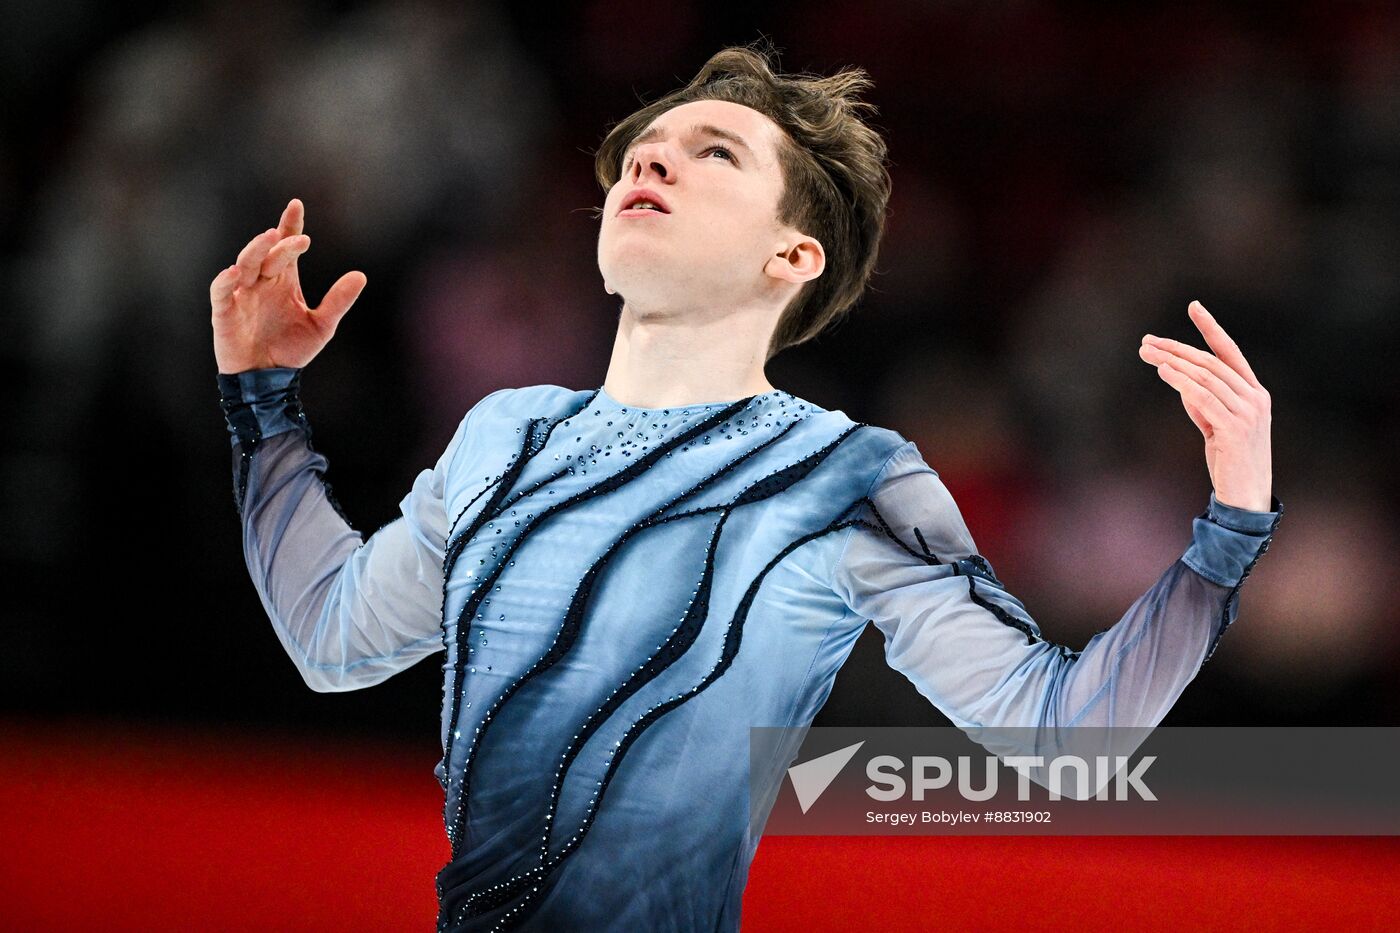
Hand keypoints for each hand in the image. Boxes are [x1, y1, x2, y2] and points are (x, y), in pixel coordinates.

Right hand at [209, 198, 365, 372]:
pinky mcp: (224, 312)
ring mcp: (241, 294)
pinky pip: (221, 292)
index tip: (297, 205)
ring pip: (245, 264)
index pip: (285, 246)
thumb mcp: (322, 326)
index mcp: (283, 280)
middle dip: (282, 245)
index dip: (290, 226)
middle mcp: (261, 282)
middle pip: (269, 254)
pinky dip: (226, 281)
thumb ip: (338, 301)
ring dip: (255, 250)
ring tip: (268, 238)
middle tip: (299, 240)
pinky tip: (236, 272)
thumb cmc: (291, 349)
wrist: (268, 378)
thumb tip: (361, 275)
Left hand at [1138, 301, 1272, 511]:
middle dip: (1176, 349)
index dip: (1211, 328)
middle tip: (1147, 342)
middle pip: (1210, 363)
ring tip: (1147, 354)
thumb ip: (1202, 402)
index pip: (1230, 352)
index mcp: (1254, 392)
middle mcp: (1255, 397)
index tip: (1193, 306)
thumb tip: (1179, 379)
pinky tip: (1164, 372)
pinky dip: (1182, 382)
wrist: (1245, 496)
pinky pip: (1203, 398)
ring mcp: (1248, 412)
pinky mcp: (1235, 428)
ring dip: (1173, 363)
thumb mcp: (1216, 425)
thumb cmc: (1230, 461)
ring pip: (1205, 377)